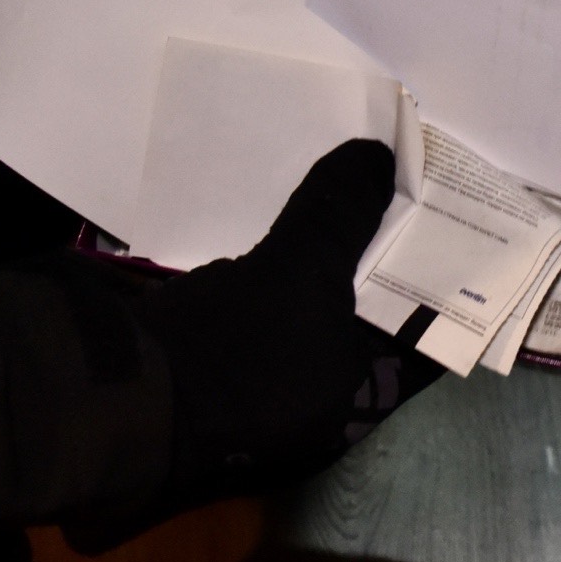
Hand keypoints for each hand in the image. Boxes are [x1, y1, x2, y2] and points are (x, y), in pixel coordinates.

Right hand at [64, 139, 440, 550]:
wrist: (105, 401)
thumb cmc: (233, 353)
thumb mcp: (299, 270)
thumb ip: (341, 213)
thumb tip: (378, 155)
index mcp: (360, 403)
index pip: (425, 341)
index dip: (442, 283)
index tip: (455, 225)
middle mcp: (320, 406)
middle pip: (367, 324)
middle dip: (380, 263)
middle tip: (400, 195)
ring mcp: (263, 392)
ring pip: (312, 317)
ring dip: (325, 263)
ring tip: (347, 196)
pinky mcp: (213, 371)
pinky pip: (262, 314)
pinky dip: (275, 273)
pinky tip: (278, 225)